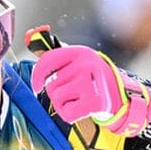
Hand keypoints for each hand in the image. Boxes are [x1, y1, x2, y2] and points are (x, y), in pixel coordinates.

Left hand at [30, 45, 150, 137]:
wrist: (121, 97)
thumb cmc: (92, 79)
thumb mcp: (76, 62)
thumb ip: (52, 52)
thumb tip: (29, 35)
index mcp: (80, 51)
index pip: (47, 60)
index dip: (37, 76)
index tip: (37, 86)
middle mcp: (86, 64)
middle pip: (51, 84)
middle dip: (57, 92)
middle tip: (75, 92)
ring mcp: (92, 82)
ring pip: (57, 98)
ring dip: (64, 103)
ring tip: (79, 99)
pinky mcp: (95, 102)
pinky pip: (66, 113)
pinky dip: (70, 115)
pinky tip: (82, 109)